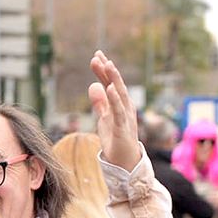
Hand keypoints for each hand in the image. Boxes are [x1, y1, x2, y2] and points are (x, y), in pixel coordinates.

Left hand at [88, 51, 139, 169]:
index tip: (96, 55)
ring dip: (114, 79)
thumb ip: (99, 102)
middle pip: (115, 84)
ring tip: (108, 65)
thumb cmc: (115, 138)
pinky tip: (109, 88)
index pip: (110, 83)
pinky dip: (114, 99)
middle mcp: (124, 107)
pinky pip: (119, 111)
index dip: (103, 70)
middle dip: (107, 70)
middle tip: (98, 55)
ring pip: (120, 94)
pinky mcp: (122, 128)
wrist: (124, 161)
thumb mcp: (103, 118)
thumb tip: (93, 85)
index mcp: (119, 104)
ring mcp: (125, 116)